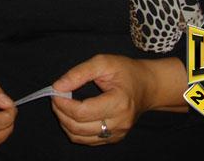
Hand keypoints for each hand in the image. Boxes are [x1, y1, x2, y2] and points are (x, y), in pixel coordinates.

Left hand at [51, 54, 171, 145]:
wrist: (148, 86)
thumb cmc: (127, 71)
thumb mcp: (103, 62)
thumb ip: (79, 73)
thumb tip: (58, 86)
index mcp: (119, 102)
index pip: (82, 111)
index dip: (63, 103)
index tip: (55, 91)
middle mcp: (120, 123)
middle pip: (79, 127)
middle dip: (61, 113)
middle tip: (55, 98)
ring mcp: (118, 133)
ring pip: (81, 138)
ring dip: (65, 123)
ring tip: (62, 106)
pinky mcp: (115, 138)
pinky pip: (88, 141)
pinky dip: (74, 130)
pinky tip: (73, 115)